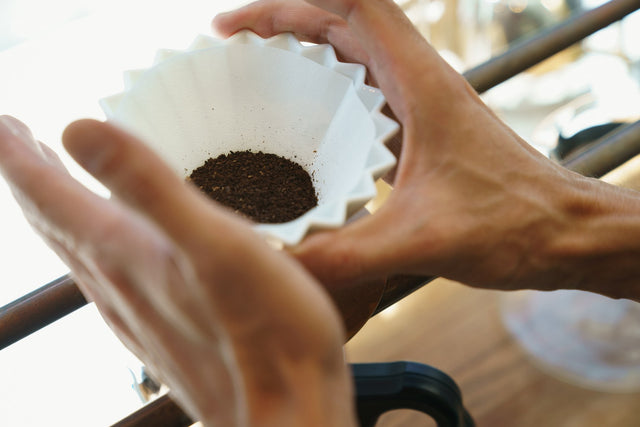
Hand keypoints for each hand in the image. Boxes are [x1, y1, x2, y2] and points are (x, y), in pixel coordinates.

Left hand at [0, 116, 355, 426]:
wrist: (289, 417)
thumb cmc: (269, 334)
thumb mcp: (217, 245)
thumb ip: (150, 188)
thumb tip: (78, 130)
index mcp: (127, 255)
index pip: (50, 196)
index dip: (18, 156)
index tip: (0, 122)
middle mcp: (119, 287)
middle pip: (55, 224)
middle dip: (29, 178)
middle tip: (13, 140)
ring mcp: (137, 316)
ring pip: (76, 255)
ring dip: (55, 214)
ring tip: (49, 185)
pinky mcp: (162, 335)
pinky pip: (105, 283)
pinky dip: (90, 252)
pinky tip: (106, 258)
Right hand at [214, 0, 639, 298]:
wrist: (568, 235)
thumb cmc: (517, 224)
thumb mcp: (424, 241)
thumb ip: (350, 255)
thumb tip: (279, 268)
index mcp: (419, 84)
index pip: (349, 6)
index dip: (286, 4)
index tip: (235, 29)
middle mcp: (419, 83)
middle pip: (342, 23)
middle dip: (281, 24)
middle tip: (231, 49)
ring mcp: (421, 105)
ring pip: (353, 55)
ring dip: (305, 53)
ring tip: (256, 74)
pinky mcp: (423, 131)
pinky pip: (365, 94)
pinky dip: (328, 92)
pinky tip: (305, 127)